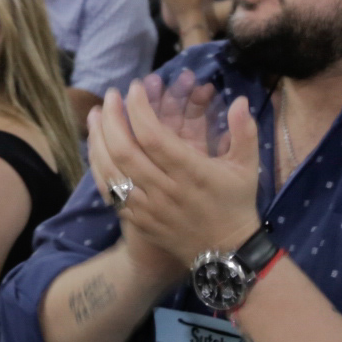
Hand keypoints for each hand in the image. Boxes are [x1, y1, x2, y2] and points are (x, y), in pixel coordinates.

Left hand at [87, 80, 261, 272]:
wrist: (225, 253)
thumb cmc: (235, 204)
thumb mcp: (247, 167)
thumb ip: (244, 131)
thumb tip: (239, 99)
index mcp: (191, 173)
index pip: (153, 136)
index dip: (138, 109)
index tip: (134, 88)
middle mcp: (165, 190)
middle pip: (125, 151)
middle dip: (112, 119)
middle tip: (110, 96)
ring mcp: (148, 208)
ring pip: (111, 171)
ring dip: (98, 140)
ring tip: (95, 115)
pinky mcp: (137, 220)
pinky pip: (109, 192)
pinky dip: (98, 167)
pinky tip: (95, 148)